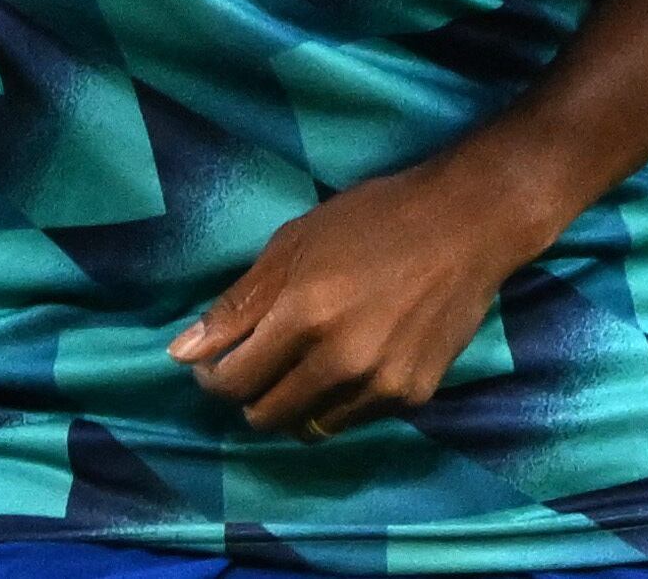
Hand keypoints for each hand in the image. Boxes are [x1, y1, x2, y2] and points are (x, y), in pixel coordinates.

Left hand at [168, 156, 546, 438]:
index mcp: (304, 316)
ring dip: (292, 404)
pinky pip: (352, 418)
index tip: (215, 359)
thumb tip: (181, 354)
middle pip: (265, 416)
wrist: (465, 225)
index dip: (212, 376)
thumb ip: (237, 305)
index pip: (232, 382)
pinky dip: (336, 401)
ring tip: (301, 363)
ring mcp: (381, 385)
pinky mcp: (412, 397)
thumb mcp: (293, 244)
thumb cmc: (372, 220)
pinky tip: (348, 360)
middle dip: (249, 393)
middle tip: (258, 361)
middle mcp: (341, 361)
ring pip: (308, 426)